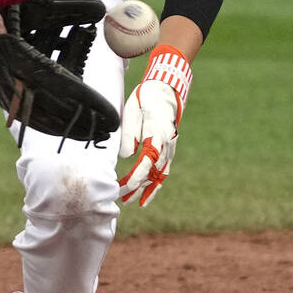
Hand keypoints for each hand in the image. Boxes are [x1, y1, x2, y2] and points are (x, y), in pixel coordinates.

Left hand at [118, 46, 191, 206]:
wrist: (163, 91)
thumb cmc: (143, 101)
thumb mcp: (131, 112)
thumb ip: (129, 134)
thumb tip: (126, 156)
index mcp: (158, 133)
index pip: (149, 159)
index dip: (139, 174)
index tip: (128, 184)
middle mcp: (168, 143)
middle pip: (155, 171)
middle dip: (139, 186)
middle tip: (122, 197)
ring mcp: (170, 148)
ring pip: (160, 174)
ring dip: (147, 189)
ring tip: (132, 202)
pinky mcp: (168, 150)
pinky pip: (163, 171)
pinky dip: (155, 184)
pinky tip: (146, 195)